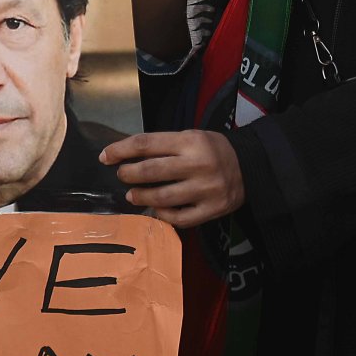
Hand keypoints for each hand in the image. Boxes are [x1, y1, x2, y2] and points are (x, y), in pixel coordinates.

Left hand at [100, 130, 244, 227]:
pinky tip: (157, 208)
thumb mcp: (190, 137)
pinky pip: (179, 218)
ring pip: (162, 198)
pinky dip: (162, 214)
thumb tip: (123, 157)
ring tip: (133, 195)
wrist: (251, 167)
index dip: (120, 150)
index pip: (145, 144)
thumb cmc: (211, 150)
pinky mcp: (212, 210)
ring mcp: (206, 189)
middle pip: (150, 171)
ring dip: (140, 197)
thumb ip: (161, 146)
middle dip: (128, 174)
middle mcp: (198, 164)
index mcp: (190, 141)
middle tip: (122, 175)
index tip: (105, 157)